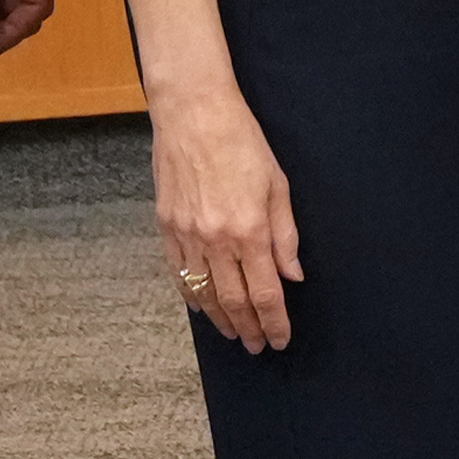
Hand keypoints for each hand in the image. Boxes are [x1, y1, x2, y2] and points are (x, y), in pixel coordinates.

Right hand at [153, 86, 306, 348]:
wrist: (192, 112)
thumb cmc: (241, 141)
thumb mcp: (277, 184)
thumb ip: (285, 235)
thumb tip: (293, 275)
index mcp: (249, 230)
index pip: (266, 293)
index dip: (275, 322)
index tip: (281, 339)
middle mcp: (216, 239)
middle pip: (234, 301)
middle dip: (249, 329)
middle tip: (259, 346)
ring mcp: (187, 235)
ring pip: (204, 293)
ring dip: (221, 320)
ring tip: (234, 335)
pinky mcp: (166, 226)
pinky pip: (179, 273)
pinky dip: (192, 296)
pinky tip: (202, 308)